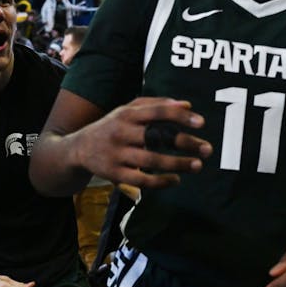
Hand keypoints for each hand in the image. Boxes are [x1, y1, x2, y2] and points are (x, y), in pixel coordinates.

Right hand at [71, 97, 211, 189]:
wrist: (77, 148)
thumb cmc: (112, 126)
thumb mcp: (128, 110)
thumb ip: (157, 105)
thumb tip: (187, 104)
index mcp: (128, 114)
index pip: (158, 112)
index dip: (180, 116)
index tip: (202, 123)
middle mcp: (122, 132)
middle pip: (158, 137)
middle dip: (185, 143)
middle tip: (208, 150)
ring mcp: (117, 154)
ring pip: (152, 161)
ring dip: (178, 164)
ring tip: (198, 166)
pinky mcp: (114, 174)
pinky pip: (141, 180)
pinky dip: (161, 182)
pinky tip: (176, 180)